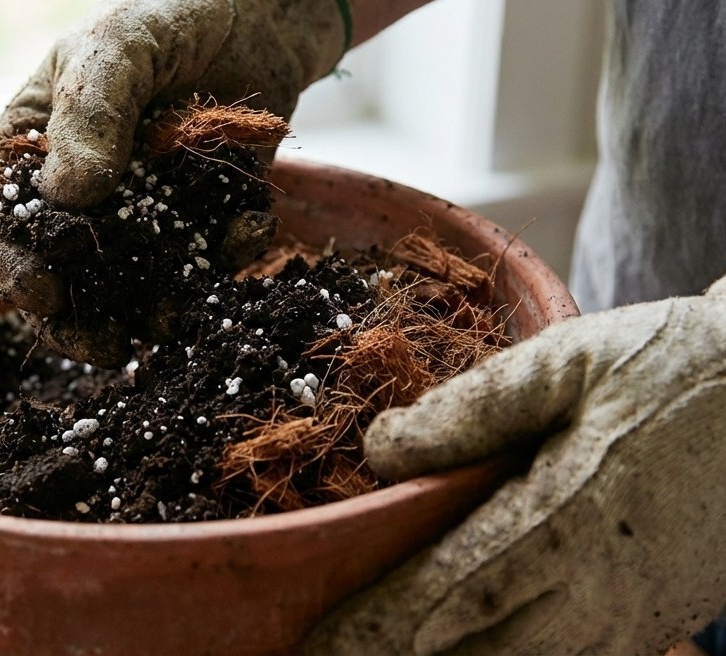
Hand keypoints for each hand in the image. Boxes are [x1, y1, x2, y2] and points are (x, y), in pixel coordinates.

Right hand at [0, 0, 347, 360]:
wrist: (254, 4)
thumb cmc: (161, 13)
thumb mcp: (114, 45)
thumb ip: (91, 110)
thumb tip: (71, 195)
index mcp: (30, 151)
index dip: (3, 264)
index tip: (43, 292)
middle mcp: (79, 194)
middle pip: (54, 273)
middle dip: (77, 320)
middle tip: (110, 345)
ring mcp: (142, 212)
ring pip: (129, 285)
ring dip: (150, 309)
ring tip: (176, 315)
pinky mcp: (203, 217)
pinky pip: (208, 259)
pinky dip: (228, 255)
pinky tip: (247, 228)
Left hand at [305, 275, 725, 654]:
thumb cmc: (671, 368)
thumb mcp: (566, 362)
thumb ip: (471, 408)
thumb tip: (379, 452)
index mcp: (570, 517)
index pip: (449, 592)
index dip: (377, 626)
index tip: (318, 645)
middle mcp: (602, 588)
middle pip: (477, 654)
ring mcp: (636, 617)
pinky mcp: (657, 623)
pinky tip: (467, 648)